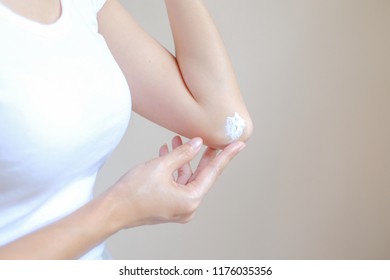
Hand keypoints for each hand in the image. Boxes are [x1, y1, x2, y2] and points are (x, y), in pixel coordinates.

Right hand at [107, 136, 244, 229]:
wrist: (111, 210)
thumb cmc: (132, 192)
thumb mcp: (160, 166)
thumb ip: (182, 153)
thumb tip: (197, 144)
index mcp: (190, 200)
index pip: (213, 173)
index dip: (226, 156)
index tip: (238, 145)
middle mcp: (188, 207)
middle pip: (202, 176)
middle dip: (204, 155)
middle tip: (215, 139)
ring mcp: (178, 208)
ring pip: (187, 178)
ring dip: (184, 159)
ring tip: (178, 140)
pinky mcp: (169, 206)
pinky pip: (177, 184)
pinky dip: (174, 169)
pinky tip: (167, 152)